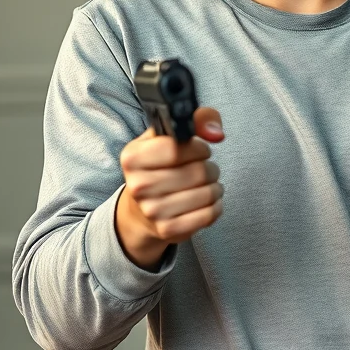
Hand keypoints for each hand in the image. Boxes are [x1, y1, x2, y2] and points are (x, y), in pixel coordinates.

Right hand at [115, 107, 225, 268]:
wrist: (142, 210)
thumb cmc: (161, 165)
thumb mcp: (170, 135)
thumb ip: (197, 119)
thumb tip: (216, 132)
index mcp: (132, 157)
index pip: (179, 147)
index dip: (198, 147)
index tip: (198, 150)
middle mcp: (138, 186)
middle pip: (199, 171)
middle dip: (209, 167)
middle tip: (203, 168)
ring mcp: (152, 211)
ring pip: (209, 192)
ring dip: (215, 186)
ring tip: (204, 184)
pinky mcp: (168, 230)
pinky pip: (211, 213)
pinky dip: (216, 204)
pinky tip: (206, 200)